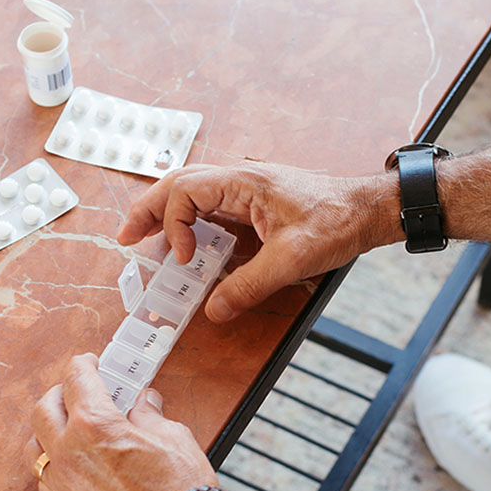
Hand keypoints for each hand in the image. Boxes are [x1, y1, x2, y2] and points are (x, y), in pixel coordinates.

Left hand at [24, 353, 219, 490]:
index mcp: (94, 424)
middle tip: (80, 388)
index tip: (90, 363)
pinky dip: (53, 460)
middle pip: (45, 408)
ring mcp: (63, 482)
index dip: (84, 365)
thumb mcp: (172, 435)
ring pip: (36, 444)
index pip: (76, 380)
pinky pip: (44, 476)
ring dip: (50, 426)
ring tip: (72, 423)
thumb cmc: (179, 487)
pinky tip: (74, 458)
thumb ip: (149, 414)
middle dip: (61, 392)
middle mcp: (69, 451)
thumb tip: (143, 403)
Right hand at [117, 162, 400, 322]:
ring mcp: (246, 188)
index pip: (186, 190)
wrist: (366, 211)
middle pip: (178, 184)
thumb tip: (213, 311)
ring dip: (167, 214)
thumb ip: (248, 286)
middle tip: (125, 237)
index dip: (174, 225)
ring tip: (145, 239)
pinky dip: (192, 221)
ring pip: (192, 192)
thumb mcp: (291, 260)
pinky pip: (212, 206)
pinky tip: (189, 243)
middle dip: (148, 210)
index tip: (185, 260)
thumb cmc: (336, 222)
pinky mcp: (254, 202)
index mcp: (243, 182)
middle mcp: (239, 179)